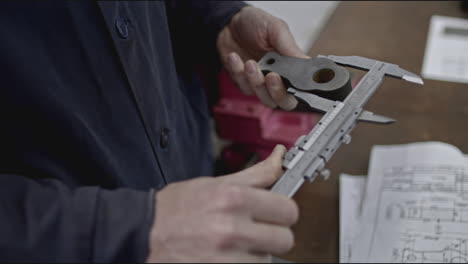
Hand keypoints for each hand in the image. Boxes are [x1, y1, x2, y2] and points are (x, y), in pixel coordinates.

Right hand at [146, 145, 298, 262]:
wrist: (143, 235)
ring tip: (233, 245)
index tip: (274, 213)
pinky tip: (226, 256)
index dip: (281, 212)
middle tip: (254, 230)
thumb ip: (255, 174)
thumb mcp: (215, 183)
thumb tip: (280, 156)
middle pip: (284, 239)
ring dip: (255, 254)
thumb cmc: (176, 208)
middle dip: (272, 235)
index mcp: (233, 199)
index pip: (288, 210)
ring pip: (267, 260)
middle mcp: (232, 230)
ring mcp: (228, 259)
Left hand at [217, 6, 308, 110]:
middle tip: (271, 76)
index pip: (301, 87)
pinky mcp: (244, 83)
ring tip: (250, 63)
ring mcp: (261, 83)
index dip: (300, 90)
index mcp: (292, 65)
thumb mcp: (276, 29)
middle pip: (285, 102)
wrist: (229, 23)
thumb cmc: (255, 24)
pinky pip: (244, 87)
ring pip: (264, 98)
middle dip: (278, 92)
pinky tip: (234, 57)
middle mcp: (279, 77)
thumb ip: (290, 47)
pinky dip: (238, 72)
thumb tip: (306, 62)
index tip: (293, 81)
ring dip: (256, 82)